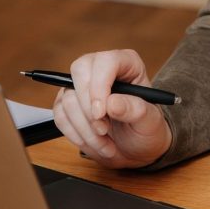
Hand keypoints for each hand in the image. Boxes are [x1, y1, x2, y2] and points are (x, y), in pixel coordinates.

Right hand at [52, 49, 171, 168]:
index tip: (100, 113)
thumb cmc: (146, 128)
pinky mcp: (68, 103)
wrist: (136, 147)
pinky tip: (94, 142)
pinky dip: (75, 134)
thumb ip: (135, 110)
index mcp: (128, 63)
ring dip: (84, 128)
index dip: (99, 86)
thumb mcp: (149, 121)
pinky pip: (60, 116)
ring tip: (105, 143)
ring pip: (68, 99)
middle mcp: (102, 68)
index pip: (106, 61)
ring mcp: (82, 84)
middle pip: (79, 71)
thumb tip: (111, 103)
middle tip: (103, 130)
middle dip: (88, 108)